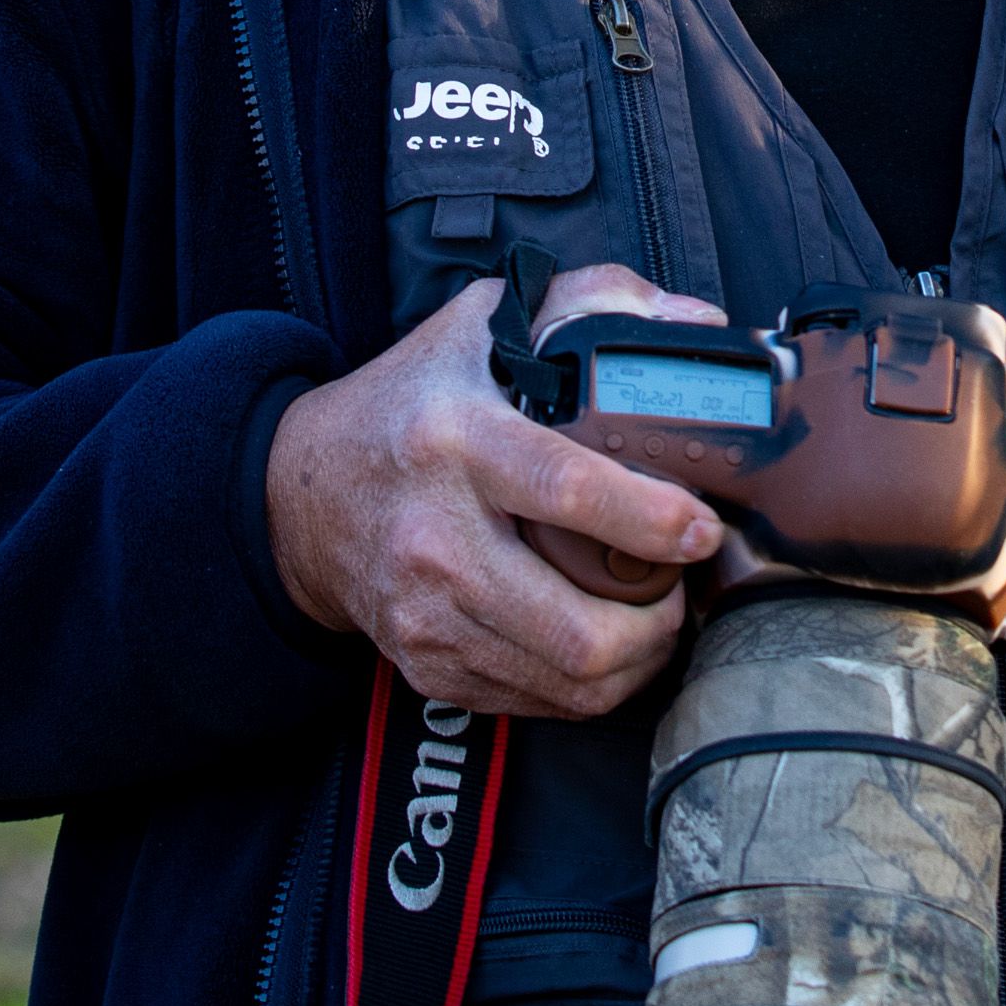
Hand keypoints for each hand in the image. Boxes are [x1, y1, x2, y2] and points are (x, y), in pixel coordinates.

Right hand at [265, 264, 726, 718]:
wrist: (305, 497)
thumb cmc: (409, 403)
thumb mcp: (484, 324)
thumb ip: (592, 302)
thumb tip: (694, 321)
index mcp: (458, 440)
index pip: (565, 489)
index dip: (648, 518)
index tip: (701, 527)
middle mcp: (437, 537)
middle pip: (575, 628)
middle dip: (658, 622)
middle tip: (682, 586)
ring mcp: (428, 614)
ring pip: (567, 681)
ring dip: (636, 661)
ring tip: (654, 616)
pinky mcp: (428, 666)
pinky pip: (537, 704)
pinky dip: (589, 685)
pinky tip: (604, 642)